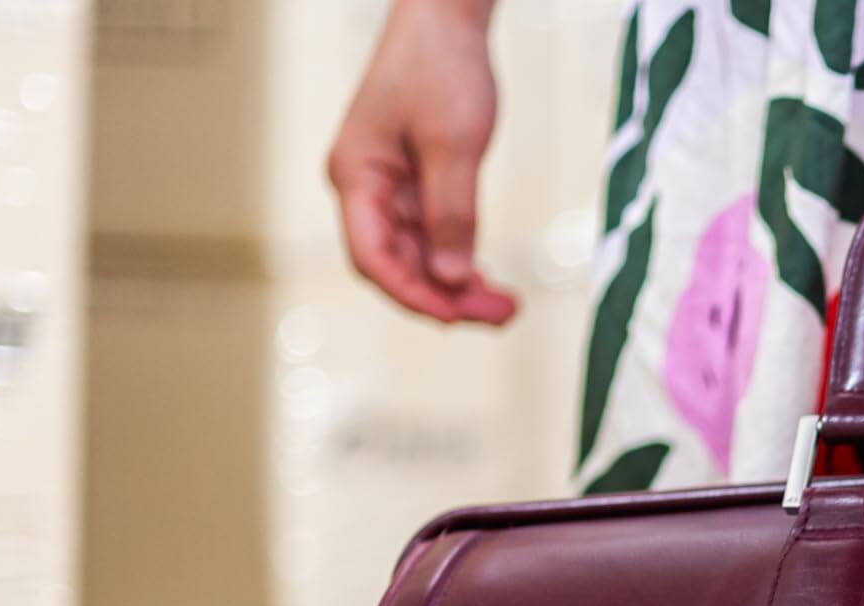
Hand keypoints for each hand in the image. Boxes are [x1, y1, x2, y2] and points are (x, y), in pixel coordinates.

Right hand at [327, 0, 517, 324]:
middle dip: (446, 298)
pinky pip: (434, 236)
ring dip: (458, 286)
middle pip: (397, 265)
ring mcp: (390, 188)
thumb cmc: (440, 68)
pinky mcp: (416, 183)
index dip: (413, 295)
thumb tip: (450, 279)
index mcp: (356, 176)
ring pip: (419, 257)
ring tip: (507, 308)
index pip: (372, 258)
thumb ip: (452, 214)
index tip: (456, 317)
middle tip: (504, 317)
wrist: (445, 19)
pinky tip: (489, 281)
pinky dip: (460, 260)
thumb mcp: (454, 146)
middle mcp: (365, 187)